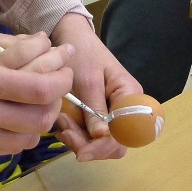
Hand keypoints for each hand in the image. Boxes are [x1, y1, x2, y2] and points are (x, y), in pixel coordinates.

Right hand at [0, 30, 72, 155]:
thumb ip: (16, 44)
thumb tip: (50, 46)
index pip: (39, 88)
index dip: (62, 76)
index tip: (65, 61)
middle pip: (41, 116)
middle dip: (58, 96)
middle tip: (58, 79)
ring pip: (32, 135)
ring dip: (44, 115)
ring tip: (41, 96)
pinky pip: (13, 146)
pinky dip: (26, 130)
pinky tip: (22, 112)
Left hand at [48, 13, 138, 160]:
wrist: (70, 39)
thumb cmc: (83, 54)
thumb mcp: (87, 80)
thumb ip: (94, 109)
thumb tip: (101, 137)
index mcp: (130, 97)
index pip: (126, 134)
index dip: (105, 147)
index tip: (81, 152)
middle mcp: (125, 109)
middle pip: (114, 143)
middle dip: (88, 145)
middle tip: (64, 130)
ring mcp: (111, 114)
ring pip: (100, 143)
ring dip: (78, 139)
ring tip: (61, 121)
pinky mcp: (97, 116)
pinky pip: (90, 135)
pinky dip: (75, 133)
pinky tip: (62, 122)